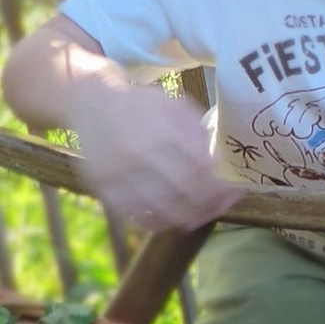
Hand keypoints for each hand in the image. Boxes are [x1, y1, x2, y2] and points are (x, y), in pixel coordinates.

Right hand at [73, 82, 238, 232]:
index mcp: (161, 128)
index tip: (233, 190)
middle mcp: (140, 153)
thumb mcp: (172, 105)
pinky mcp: (106, 189)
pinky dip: (161, 222)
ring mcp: (121, 174)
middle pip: (186, 190)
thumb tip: (222, 162)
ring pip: (164, 208)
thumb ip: (196, 131)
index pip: (201, 166)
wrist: (91, 102)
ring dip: (189, 217)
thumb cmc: (140, 105)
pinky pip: (138, 216)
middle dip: (210, 203)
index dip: (220, 183)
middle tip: (221, 205)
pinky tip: (173, 218)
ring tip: (201, 215)